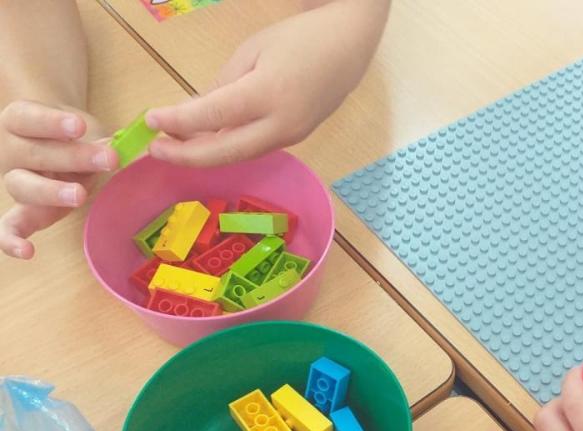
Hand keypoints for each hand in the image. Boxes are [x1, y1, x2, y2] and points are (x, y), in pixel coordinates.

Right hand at [0, 101, 115, 258]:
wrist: (55, 141)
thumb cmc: (70, 135)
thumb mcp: (85, 130)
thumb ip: (100, 137)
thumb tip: (127, 146)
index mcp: (20, 121)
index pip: (29, 118)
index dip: (52, 122)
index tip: (79, 126)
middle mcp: (10, 150)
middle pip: (32, 153)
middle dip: (72, 156)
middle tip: (108, 159)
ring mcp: (15, 181)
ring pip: (21, 185)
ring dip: (51, 191)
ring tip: (80, 195)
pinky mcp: (23, 210)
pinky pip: (9, 225)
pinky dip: (12, 239)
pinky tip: (27, 252)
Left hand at [145, 0, 386, 166]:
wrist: (349, 46)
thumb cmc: (299, 38)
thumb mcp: (251, 51)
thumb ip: (223, 85)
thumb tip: (195, 115)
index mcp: (268, 93)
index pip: (213, 115)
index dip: (178, 122)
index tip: (149, 120)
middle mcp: (282, 124)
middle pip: (226, 152)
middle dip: (187, 155)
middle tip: (155, 150)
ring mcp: (292, 136)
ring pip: (240, 154)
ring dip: (205, 154)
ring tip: (174, 147)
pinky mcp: (296, 138)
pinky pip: (255, 147)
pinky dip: (228, 147)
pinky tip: (207, 142)